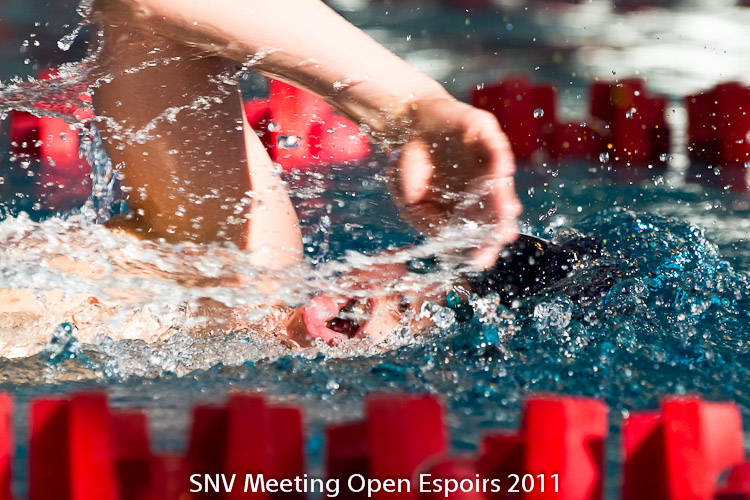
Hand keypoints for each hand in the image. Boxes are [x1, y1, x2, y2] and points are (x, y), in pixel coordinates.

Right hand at [387, 95, 521, 268]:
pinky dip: (499, 159)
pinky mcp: (486, 135)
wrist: (403, 125)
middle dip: (499, 225)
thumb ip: (427, 220)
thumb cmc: (408, 167)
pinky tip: (502, 172)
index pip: (480, 232)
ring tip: (507, 213)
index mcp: (466, 209)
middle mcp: (482, 189)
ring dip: (505, 198)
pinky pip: (496, 147)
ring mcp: (486, 163)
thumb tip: (445, 239)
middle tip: (500, 238)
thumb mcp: (410, 201)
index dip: (482, 247)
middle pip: (497, 211)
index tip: (480, 260)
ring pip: (501, 183)